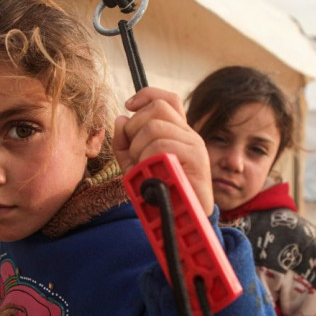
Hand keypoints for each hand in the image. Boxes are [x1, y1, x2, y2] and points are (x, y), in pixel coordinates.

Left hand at [113, 87, 213, 215]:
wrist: (185, 220)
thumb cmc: (162, 194)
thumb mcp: (136, 166)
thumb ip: (125, 144)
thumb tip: (120, 118)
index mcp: (178, 133)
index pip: (167, 99)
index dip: (146, 95)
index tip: (128, 105)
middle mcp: (189, 134)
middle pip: (156, 109)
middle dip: (134, 127)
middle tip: (133, 152)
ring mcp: (193, 144)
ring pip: (154, 128)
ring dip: (138, 148)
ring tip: (143, 168)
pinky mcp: (195, 158)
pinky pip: (161, 146)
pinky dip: (147, 160)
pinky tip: (151, 174)